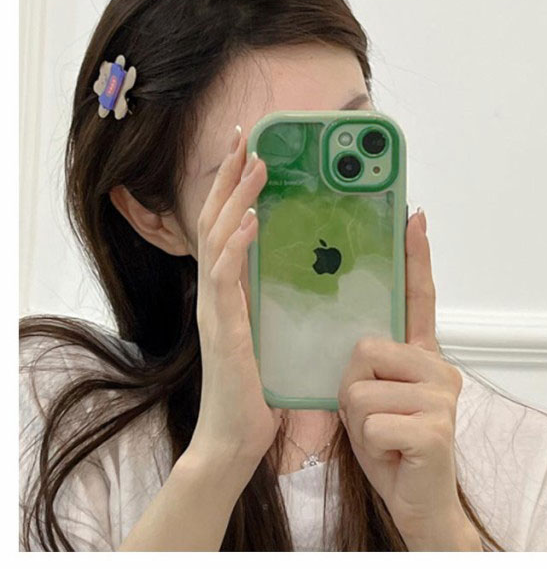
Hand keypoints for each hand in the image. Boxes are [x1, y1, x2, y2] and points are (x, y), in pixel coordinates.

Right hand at [188, 126, 282, 465]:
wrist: (236, 435)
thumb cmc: (255, 386)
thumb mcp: (268, 330)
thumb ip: (273, 298)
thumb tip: (302, 269)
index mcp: (229, 289)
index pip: (227, 225)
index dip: (233, 188)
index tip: (248, 154)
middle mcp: (216, 291)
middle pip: (216, 219)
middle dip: (229, 177)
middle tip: (244, 139)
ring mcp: (215, 307)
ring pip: (217, 238)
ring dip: (235, 198)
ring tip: (253, 164)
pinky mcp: (223, 328)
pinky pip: (225, 277)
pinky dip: (235, 245)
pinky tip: (249, 221)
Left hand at [337, 209, 480, 549]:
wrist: (418, 501)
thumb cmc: (391, 443)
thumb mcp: (372, 396)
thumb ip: (371, 362)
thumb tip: (355, 342)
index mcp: (422, 356)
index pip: (419, 298)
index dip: (415, 257)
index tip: (414, 216)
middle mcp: (439, 367)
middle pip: (366, 347)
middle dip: (354, 386)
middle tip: (375, 414)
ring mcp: (442, 397)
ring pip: (361, 387)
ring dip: (358, 420)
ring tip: (383, 436)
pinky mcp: (438, 428)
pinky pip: (371, 422)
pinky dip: (369, 444)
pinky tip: (394, 454)